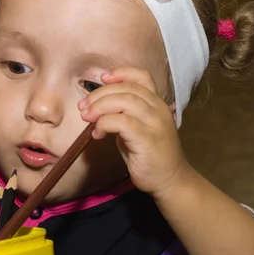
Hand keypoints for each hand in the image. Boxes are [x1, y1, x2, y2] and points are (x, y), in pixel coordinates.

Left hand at [78, 67, 189, 197]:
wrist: (170, 181)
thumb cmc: (149, 156)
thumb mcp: (135, 129)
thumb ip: (122, 114)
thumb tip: (95, 107)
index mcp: (156, 103)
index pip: (141, 76)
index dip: (120, 73)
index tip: (102, 78)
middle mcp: (158, 108)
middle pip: (126, 88)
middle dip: (99, 94)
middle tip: (83, 107)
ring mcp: (155, 122)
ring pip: (124, 101)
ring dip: (100, 107)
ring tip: (87, 118)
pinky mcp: (148, 137)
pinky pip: (121, 122)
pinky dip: (104, 124)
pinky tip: (98, 134)